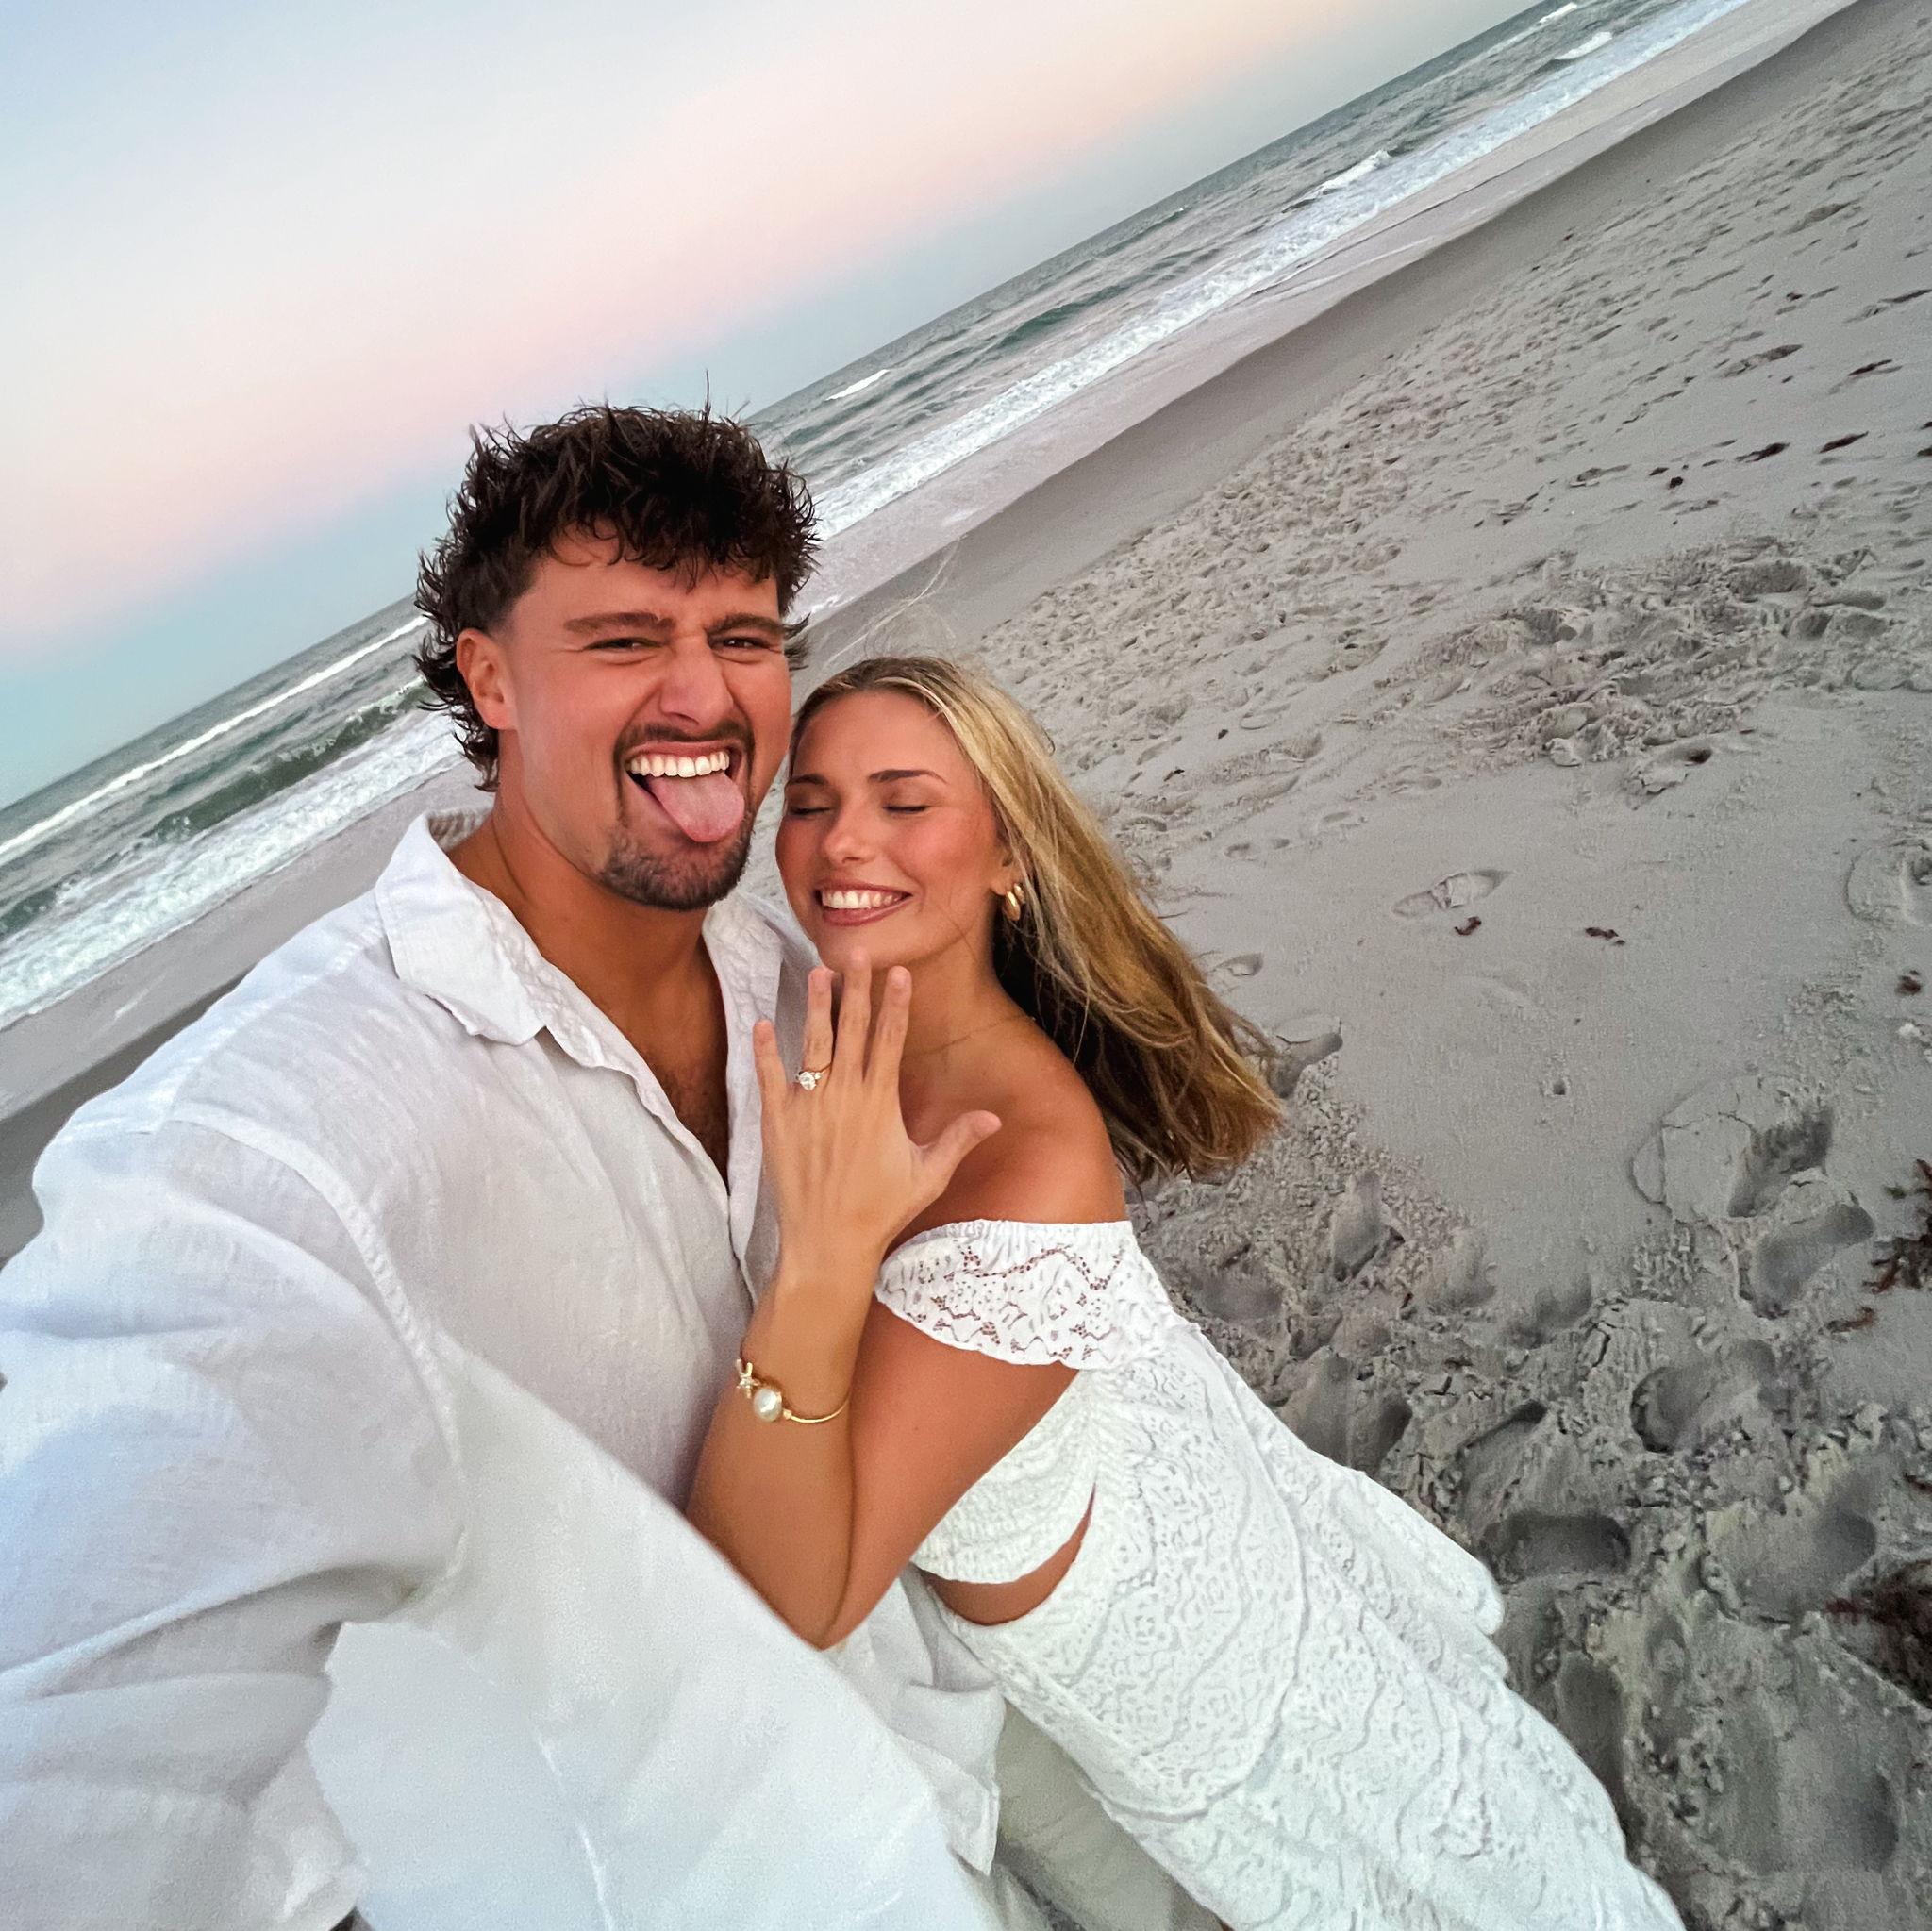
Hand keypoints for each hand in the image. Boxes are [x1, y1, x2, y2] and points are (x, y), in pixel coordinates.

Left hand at [752, 956, 1000, 1289]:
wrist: (828, 1242)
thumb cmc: (881, 1210)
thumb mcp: (928, 1175)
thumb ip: (958, 1139)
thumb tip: (994, 1117)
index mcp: (880, 1102)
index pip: (891, 1040)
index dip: (895, 1003)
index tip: (898, 972)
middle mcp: (845, 1095)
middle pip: (853, 1030)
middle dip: (856, 989)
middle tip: (856, 953)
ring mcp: (809, 1105)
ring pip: (813, 1044)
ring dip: (815, 1007)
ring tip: (816, 972)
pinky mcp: (778, 1122)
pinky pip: (770, 1078)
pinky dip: (765, 1051)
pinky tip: (763, 1022)